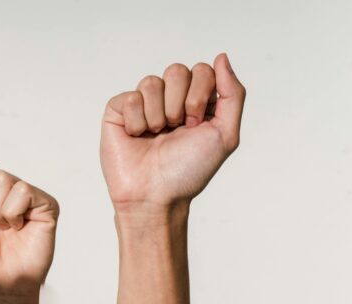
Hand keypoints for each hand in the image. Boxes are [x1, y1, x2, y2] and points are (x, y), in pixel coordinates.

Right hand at [100, 53, 244, 212]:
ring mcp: (143, 103)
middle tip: (176, 131)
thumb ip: (233, 94)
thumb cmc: (189, 172)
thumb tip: (222, 57)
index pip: (203, 70)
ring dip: (158, 116)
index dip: (200, 96)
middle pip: (177, 70)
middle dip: (180, 105)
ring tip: (155, 136)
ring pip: (152, 82)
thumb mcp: (225, 135)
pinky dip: (137, 122)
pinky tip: (136, 137)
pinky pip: (130, 97)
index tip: (196, 126)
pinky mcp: (118, 111)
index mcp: (196, 101)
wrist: (155, 197)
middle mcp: (170, 99)